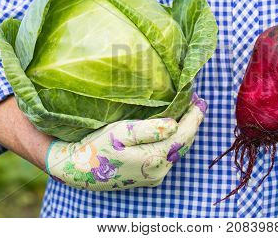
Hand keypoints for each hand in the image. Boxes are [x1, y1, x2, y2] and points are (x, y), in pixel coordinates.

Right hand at [45, 94, 206, 189]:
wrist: (77, 170)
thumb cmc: (97, 147)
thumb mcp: (121, 132)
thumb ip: (150, 129)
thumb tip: (175, 123)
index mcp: (155, 159)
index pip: (184, 135)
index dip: (194, 117)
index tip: (200, 101)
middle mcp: (159, 171)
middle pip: (184, 144)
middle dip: (192, 123)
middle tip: (197, 103)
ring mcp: (154, 176)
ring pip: (177, 150)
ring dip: (184, 132)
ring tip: (189, 113)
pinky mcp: (148, 176)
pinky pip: (169, 155)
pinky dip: (174, 141)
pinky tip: (174, 129)